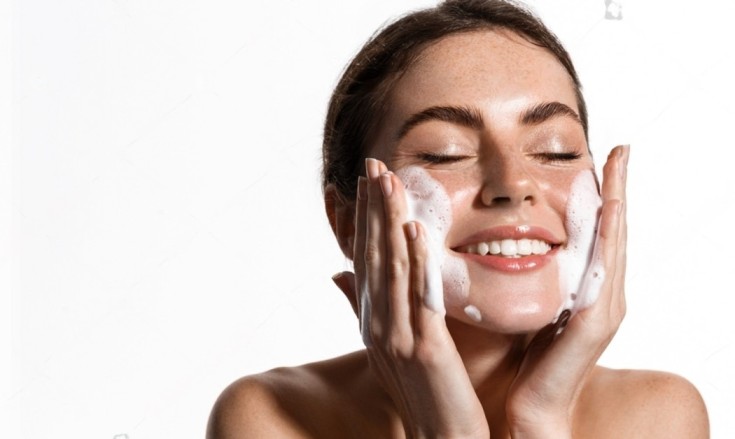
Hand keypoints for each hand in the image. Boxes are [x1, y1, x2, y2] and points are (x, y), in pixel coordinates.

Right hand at [332, 158, 489, 438]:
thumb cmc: (423, 395)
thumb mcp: (389, 349)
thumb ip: (367, 308)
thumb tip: (338, 274)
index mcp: (372, 322)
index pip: (365, 260)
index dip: (364, 219)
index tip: (366, 181)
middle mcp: (377, 326)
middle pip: (372, 256)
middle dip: (372, 208)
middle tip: (372, 164)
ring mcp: (397, 338)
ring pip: (391, 268)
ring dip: (389, 222)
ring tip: (389, 181)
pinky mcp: (425, 351)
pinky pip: (419, 297)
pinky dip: (415, 260)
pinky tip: (415, 229)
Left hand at [505, 145, 629, 437]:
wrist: (533, 405)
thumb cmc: (531, 359)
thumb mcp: (538, 307)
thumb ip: (542, 280)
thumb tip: (525, 248)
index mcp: (591, 290)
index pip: (601, 234)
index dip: (605, 197)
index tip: (603, 159)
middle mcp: (606, 295)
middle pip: (616, 231)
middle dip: (618, 189)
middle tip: (620, 149)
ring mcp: (605, 308)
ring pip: (615, 243)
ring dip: (617, 202)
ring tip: (617, 165)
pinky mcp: (594, 321)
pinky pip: (603, 269)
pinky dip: (607, 237)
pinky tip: (608, 210)